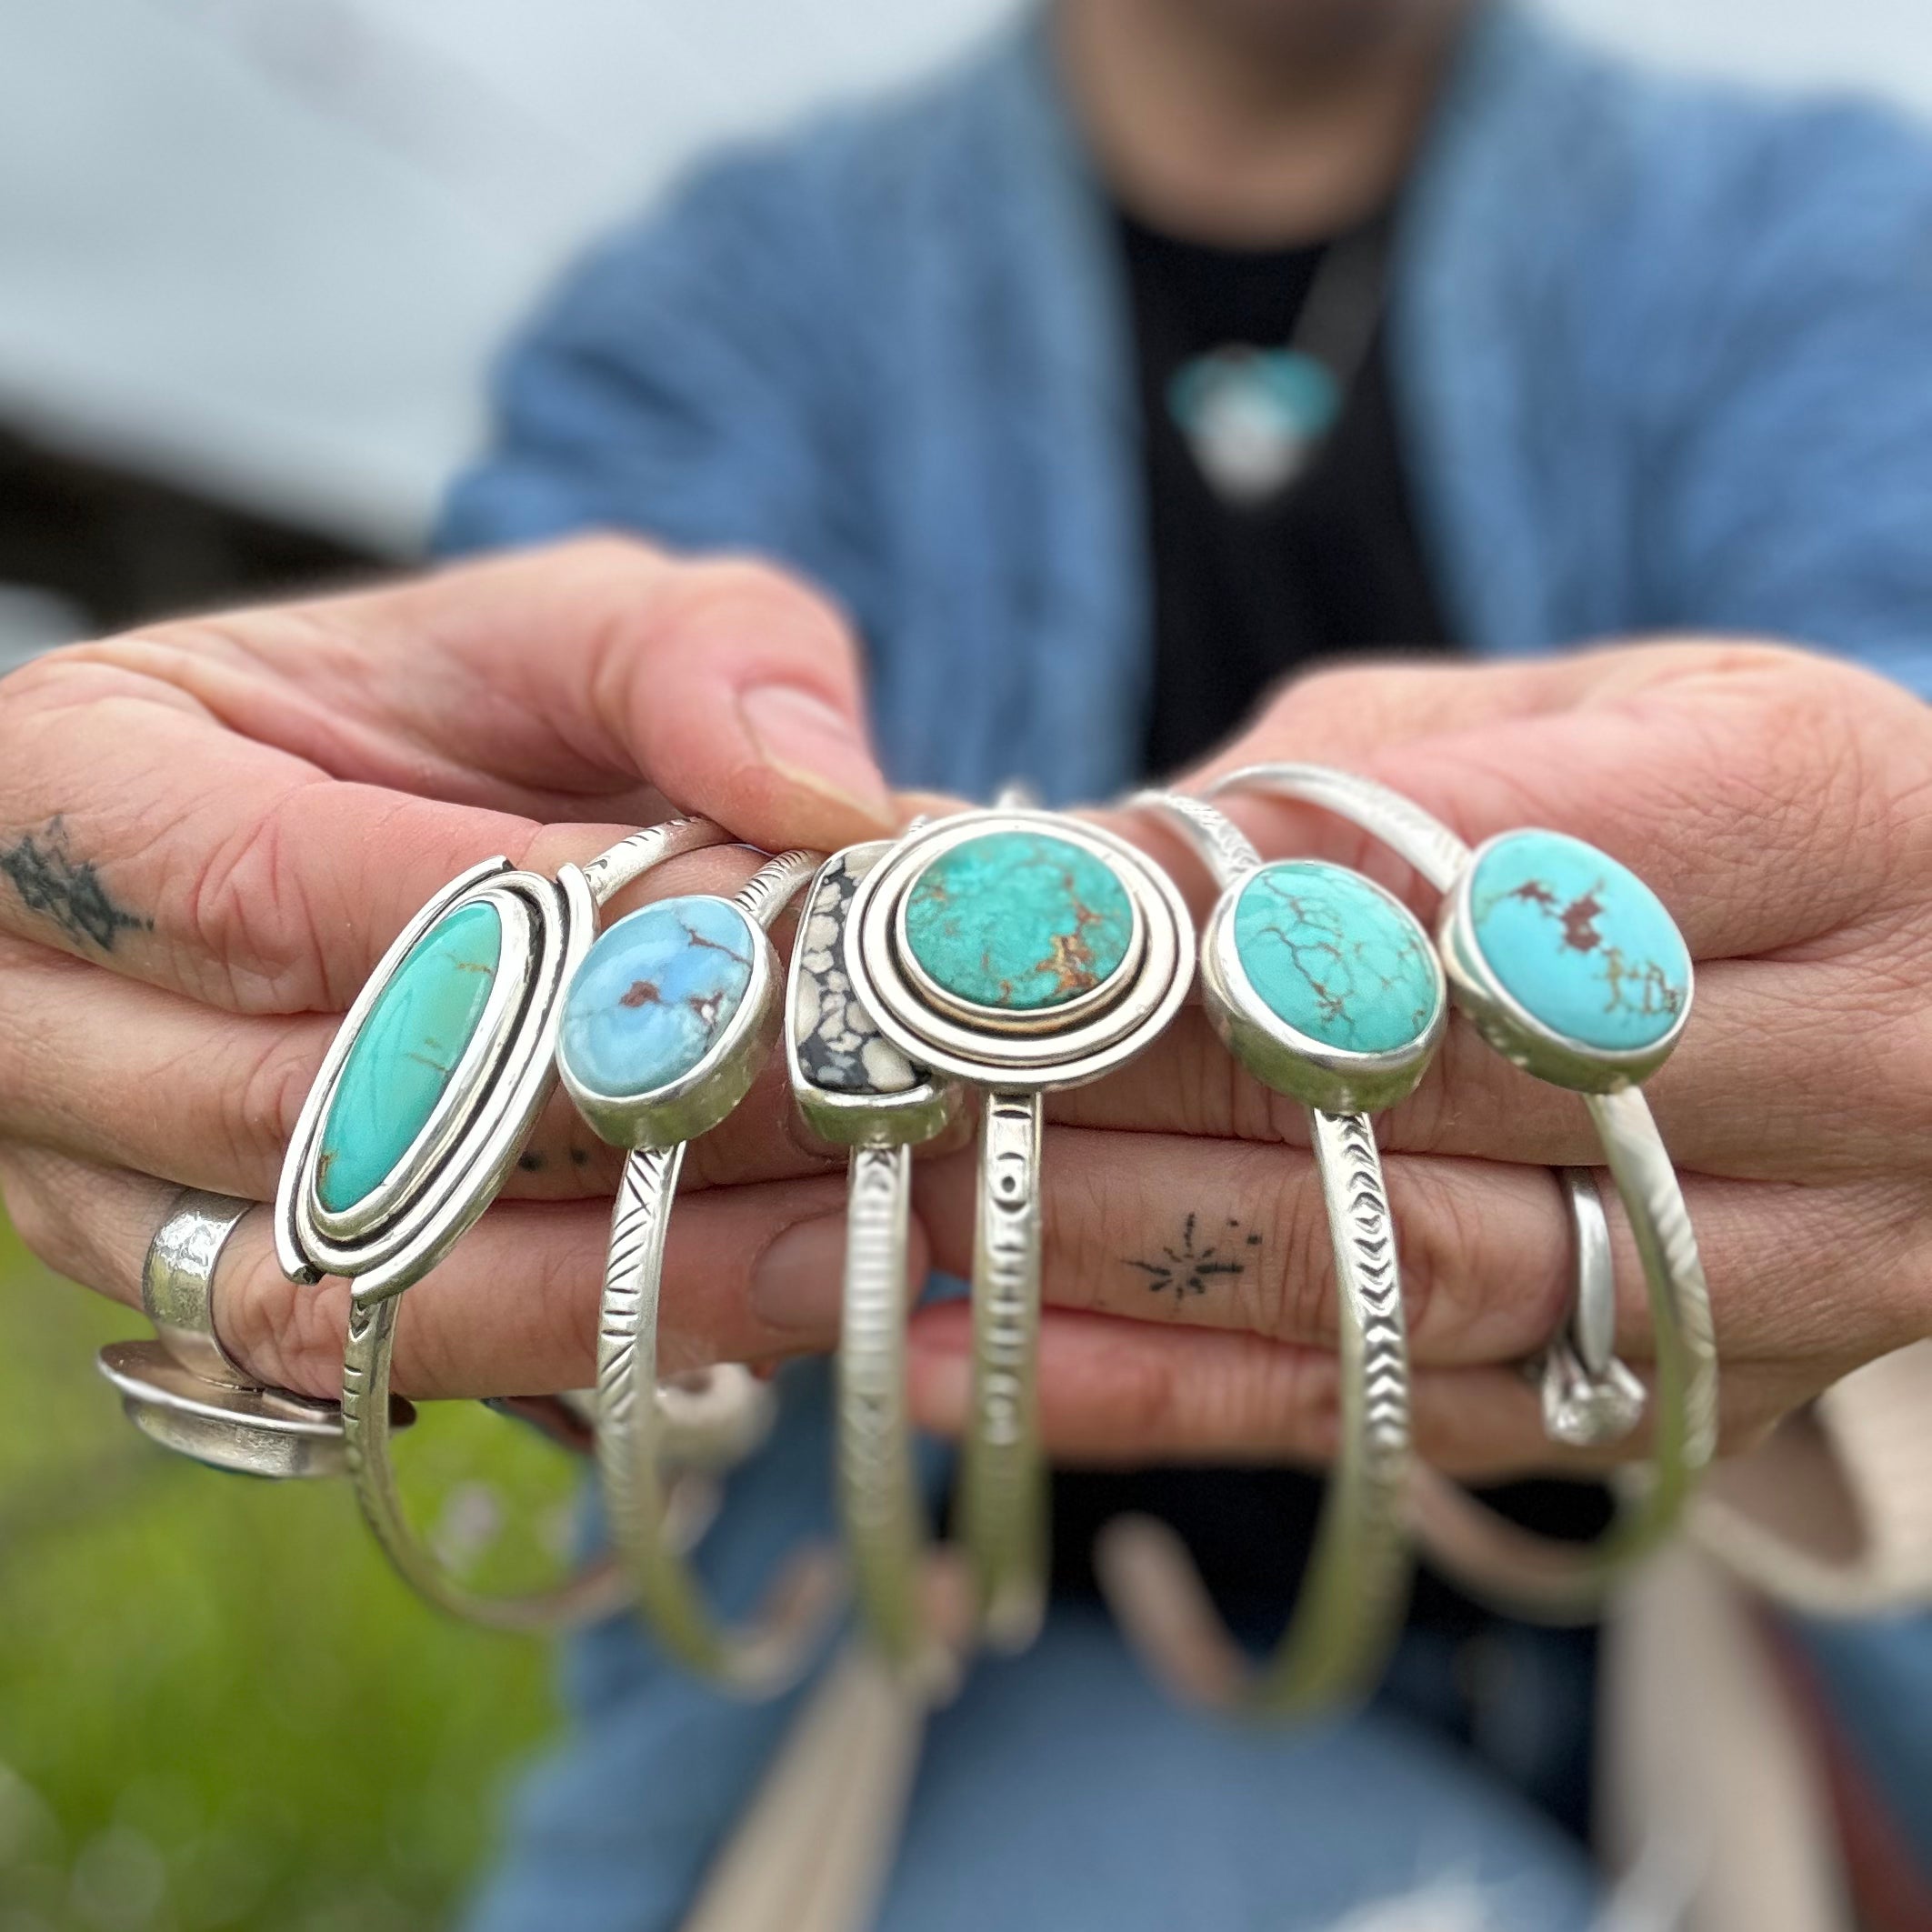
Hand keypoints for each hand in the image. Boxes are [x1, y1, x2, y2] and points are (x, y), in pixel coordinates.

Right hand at [0, 537, 915, 1397]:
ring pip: (349, 1290)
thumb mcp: (576, 623)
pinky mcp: (232, 1299)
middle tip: (853, 1102)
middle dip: (605, 1116)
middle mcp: (45, 1013)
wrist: (402, 823)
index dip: (518, 934)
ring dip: (617, 1280)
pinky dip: (589, 1344)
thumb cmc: (460, 711)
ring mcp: (114, 1189)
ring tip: (849, 1247)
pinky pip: (399, 1369)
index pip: (275, 887)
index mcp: (71, 783)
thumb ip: (699, 657)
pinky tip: (771, 1308)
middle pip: (314, 1115)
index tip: (750, 946)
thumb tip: (826, 803)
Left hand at [902, 642, 1931, 1476]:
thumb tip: (1069, 878)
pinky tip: (978, 1367)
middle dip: (1108, 1078)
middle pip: (1402, 1083)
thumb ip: (1343, 793)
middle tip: (877, 1067)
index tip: (969, 911)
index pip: (1446, 867)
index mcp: (1809, 815)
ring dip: (1105, 1253)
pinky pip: (1400, 1421)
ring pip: (1388, 1274)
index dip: (1190, 897)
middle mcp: (1836, 1060)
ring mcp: (1772, 1268)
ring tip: (879, 1223)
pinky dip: (1175, 1398)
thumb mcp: (1580, 716)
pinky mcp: (1685, 1402)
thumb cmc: (1724, 814)